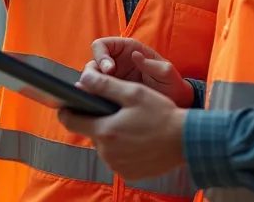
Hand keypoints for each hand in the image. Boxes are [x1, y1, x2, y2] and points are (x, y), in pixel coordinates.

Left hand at [56, 68, 186, 180]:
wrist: (186, 141)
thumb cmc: (161, 114)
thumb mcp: (133, 93)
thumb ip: (104, 85)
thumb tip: (82, 78)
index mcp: (105, 130)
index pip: (70, 122)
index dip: (68, 111)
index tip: (70, 105)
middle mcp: (107, 152)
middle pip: (91, 133)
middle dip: (99, 122)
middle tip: (119, 113)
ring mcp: (117, 165)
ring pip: (104, 146)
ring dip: (112, 136)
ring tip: (132, 127)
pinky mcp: (128, 174)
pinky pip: (117, 159)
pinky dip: (122, 150)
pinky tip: (138, 141)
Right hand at [89, 37, 193, 107]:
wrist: (174, 104)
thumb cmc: (172, 85)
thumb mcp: (167, 73)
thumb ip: (153, 65)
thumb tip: (135, 56)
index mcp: (128, 50)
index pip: (103, 45)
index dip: (101, 55)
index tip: (109, 69)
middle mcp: (116, 62)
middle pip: (93, 62)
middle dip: (94, 73)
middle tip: (103, 86)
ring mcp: (113, 78)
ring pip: (92, 79)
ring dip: (92, 87)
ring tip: (100, 97)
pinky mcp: (112, 93)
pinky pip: (97, 93)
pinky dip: (96, 98)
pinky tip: (102, 104)